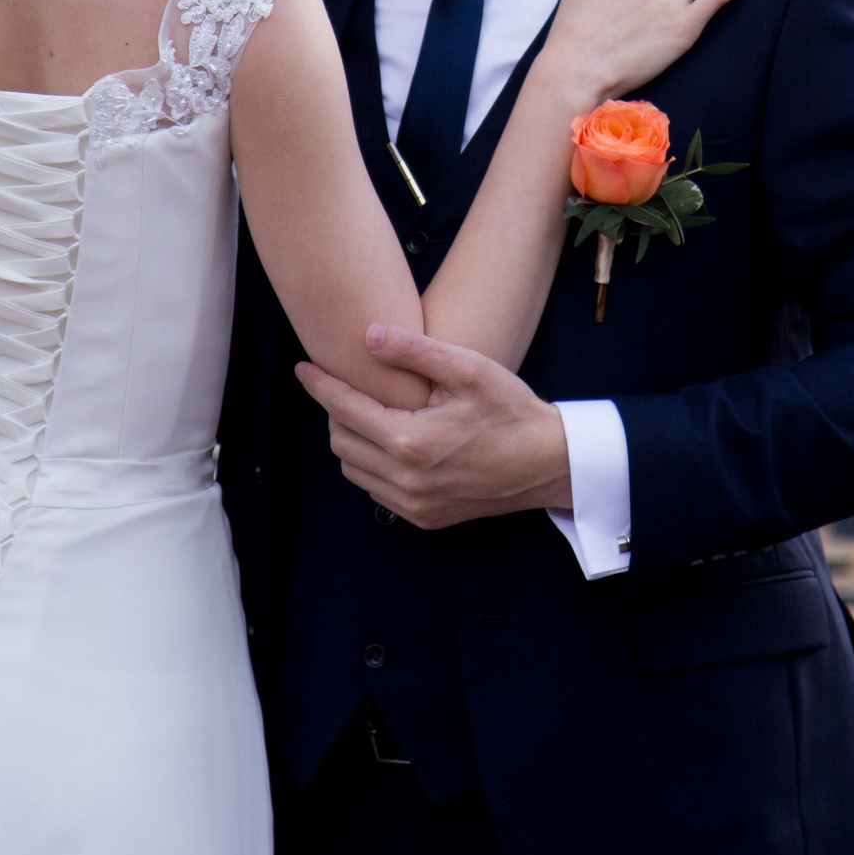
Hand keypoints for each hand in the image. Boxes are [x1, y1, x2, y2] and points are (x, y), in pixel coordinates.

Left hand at [294, 325, 572, 528]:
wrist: (549, 463)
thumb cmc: (512, 411)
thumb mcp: (468, 369)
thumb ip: (414, 350)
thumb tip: (366, 335)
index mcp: (410, 441)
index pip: (344, 409)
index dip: (320, 385)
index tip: (304, 368)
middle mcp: (405, 479)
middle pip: (342, 441)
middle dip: (336, 410)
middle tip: (346, 385)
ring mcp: (414, 504)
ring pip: (354, 469)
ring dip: (351, 439)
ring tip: (366, 412)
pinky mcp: (425, 518)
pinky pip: (376, 492)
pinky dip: (371, 465)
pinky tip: (388, 442)